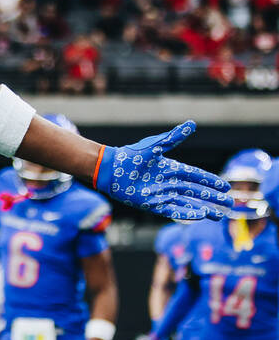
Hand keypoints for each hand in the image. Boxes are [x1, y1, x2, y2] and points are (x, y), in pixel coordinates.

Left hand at [94, 121, 231, 219]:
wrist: (110, 168)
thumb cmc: (131, 155)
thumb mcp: (156, 145)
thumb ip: (174, 137)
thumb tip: (192, 123)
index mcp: (171, 168)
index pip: (196, 175)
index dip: (210, 181)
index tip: (225, 186)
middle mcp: (169, 182)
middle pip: (195, 191)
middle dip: (212, 197)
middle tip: (229, 204)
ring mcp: (162, 194)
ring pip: (187, 203)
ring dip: (203, 209)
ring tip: (218, 215)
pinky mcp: (152, 204)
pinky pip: (173, 210)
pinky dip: (186, 213)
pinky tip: (199, 216)